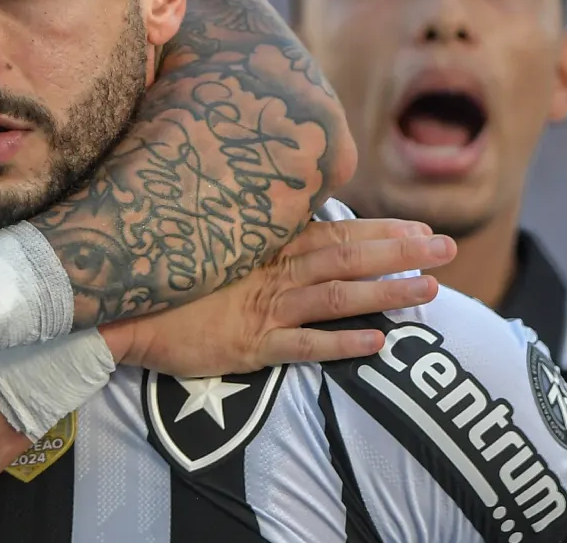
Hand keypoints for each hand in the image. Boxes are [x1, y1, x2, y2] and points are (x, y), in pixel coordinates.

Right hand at [102, 218, 451, 375]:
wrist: (120, 308)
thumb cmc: (167, 272)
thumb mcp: (216, 243)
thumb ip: (258, 235)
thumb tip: (297, 220)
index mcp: (265, 245)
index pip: (335, 232)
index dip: (381, 230)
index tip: (421, 228)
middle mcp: (270, 271)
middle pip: (347, 258)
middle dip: (400, 253)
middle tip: (446, 250)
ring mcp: (261, 308)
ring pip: (335, 297)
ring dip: (384, 293)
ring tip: (427, 292)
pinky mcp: (248, 345)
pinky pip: (302, 345)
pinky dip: (340, 344)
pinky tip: (376, 344)